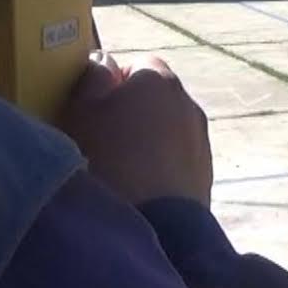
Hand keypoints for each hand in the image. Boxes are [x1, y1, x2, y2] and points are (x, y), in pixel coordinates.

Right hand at [59, 54, 212, 206]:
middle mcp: (188, 102)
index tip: (93, 110)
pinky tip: (139, 191)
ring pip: (167, 132)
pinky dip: (160, 168)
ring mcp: (201, 139)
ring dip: (147, 143)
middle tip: (101, 140)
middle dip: (131, 114)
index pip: (136, 65)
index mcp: (158, 79)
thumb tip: (103, 62)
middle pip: (154, 99)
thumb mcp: (82, 113)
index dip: (112, 84)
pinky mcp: (206, 175)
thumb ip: (92, 79)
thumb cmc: (109, 160)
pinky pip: (177, 161)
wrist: (154, 225)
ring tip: (119, 171)